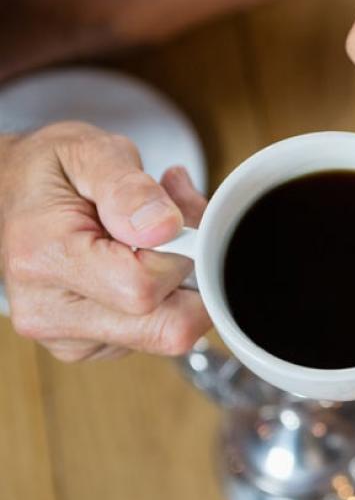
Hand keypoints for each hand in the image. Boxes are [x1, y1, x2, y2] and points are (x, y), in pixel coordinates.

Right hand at [0, 122, 210, 360]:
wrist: (12, 192)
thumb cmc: (52, 171)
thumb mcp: (89, 153)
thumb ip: (129, 188)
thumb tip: (165, 228)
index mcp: (44, 260)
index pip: (143, 287)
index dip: (179, 254)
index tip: (174, 218)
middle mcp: (50, 312)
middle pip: (165, 330)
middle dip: (192, 277)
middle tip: (178, 229)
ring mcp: (68, 338)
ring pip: (168, 334)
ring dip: (180, 286)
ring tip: (152, 241)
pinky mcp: (88, 346)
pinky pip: (153, 335)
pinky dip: (164, 301)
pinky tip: (142, 264)